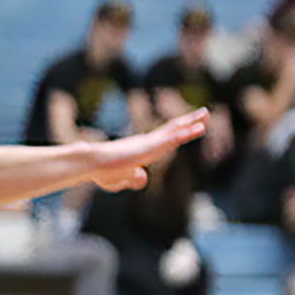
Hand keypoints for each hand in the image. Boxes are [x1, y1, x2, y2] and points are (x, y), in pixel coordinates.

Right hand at [83, 109, 207, 192]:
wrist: (89, 165)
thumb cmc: (100, 173)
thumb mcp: (120, 180)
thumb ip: (133, 179)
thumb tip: (143, 176)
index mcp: (142, 149)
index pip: (166, 139)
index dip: (180, 132)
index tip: (193, 126)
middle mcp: (147, 143)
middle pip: (173, 129)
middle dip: (189, 121)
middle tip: (205, 113)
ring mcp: (148, 143)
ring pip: (174, 131)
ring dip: (191, 123)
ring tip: (205, 114)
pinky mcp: (148, 147)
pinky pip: (171, 139)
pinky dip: (185, 134)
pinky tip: (197, 129)